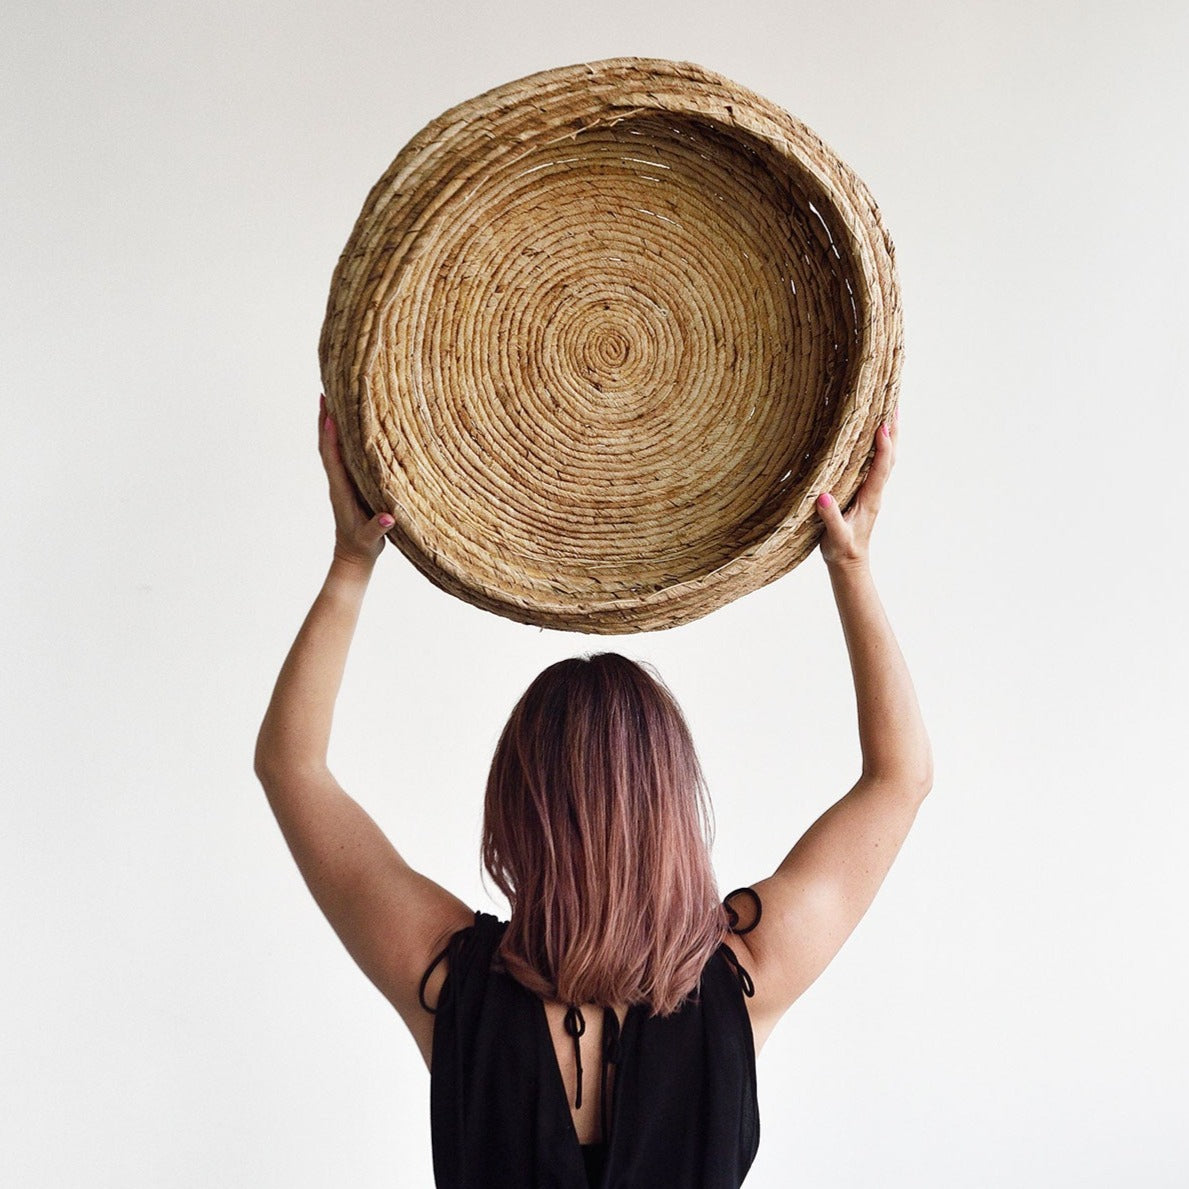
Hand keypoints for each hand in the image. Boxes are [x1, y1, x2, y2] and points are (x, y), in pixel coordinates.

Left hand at [318, 393, 394, 567]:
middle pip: (326, 446)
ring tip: (334, 400)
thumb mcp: (370, 539)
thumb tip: (387, 518)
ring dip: (330, 425)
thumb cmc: (362, 547)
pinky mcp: (348, 484)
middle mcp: (337, 482)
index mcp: (340, 490)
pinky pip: (341, 456)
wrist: (353, 557)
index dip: (330, 435)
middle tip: (325, 393)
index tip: (330, 413)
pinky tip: (348, 427)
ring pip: (332, 448)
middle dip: (324, 420)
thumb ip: (377, 528)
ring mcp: (342, 482)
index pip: (332, 458)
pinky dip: (341, 437)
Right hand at [815, 407, 897, 568]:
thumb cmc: (841, 550)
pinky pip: (876, 464)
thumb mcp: (835, 537)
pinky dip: (878, 446)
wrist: (850, 563)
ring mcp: (872, 491)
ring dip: (889, 434)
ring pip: (885, 458)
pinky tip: (871, 436)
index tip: (883, 424)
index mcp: (870, 498)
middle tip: (894, 402)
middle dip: (893, 430)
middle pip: (891, 456)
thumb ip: (831, 518)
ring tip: (888, 409)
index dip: (883, 446)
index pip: (881, 467)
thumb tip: (823, 497)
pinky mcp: (865, 492)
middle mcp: (875, 491)